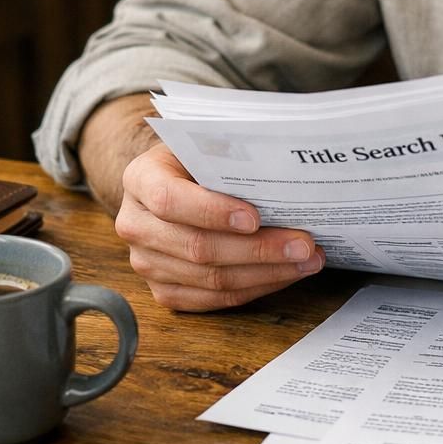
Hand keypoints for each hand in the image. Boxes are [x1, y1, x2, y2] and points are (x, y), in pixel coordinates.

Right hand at [114, 143, 325, 309]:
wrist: (174, 182)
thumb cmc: (198, 160)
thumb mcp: (205, 144)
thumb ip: (230, 156)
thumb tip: (283, 169)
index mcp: (140, 179)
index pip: (169, 200)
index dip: (212, 211)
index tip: (255, 217)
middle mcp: (135, 225)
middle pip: (197, 247)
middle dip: (258, 249)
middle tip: (304, 245)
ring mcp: (146, 263)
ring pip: (210, 279)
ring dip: (266, 272)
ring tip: (307, 261)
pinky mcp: (164, 291)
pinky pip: (213, 299)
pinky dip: (255, 287)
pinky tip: (285, 274)